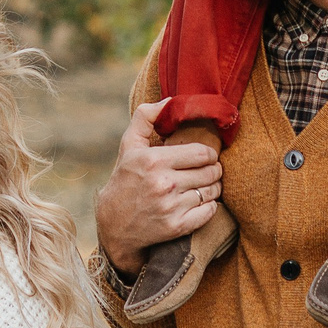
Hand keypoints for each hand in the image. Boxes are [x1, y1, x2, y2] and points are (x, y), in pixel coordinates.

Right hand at [94, 98, 223, 273]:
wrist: (114, 224)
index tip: (205, 156)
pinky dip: (210, 207)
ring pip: (212, 192)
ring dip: (214, 188)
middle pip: (210, 172)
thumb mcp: (128, 145)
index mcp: (154, 161)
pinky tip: (201, 202)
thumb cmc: (124, 179)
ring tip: (206, 185)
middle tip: (209, 170)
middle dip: (214, 170)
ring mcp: (171, 207)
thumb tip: (169, 101)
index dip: (209, 154)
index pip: (202, 153)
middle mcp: (164, 184)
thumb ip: (145, 117)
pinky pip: (209, 212)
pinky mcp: (177, 226)